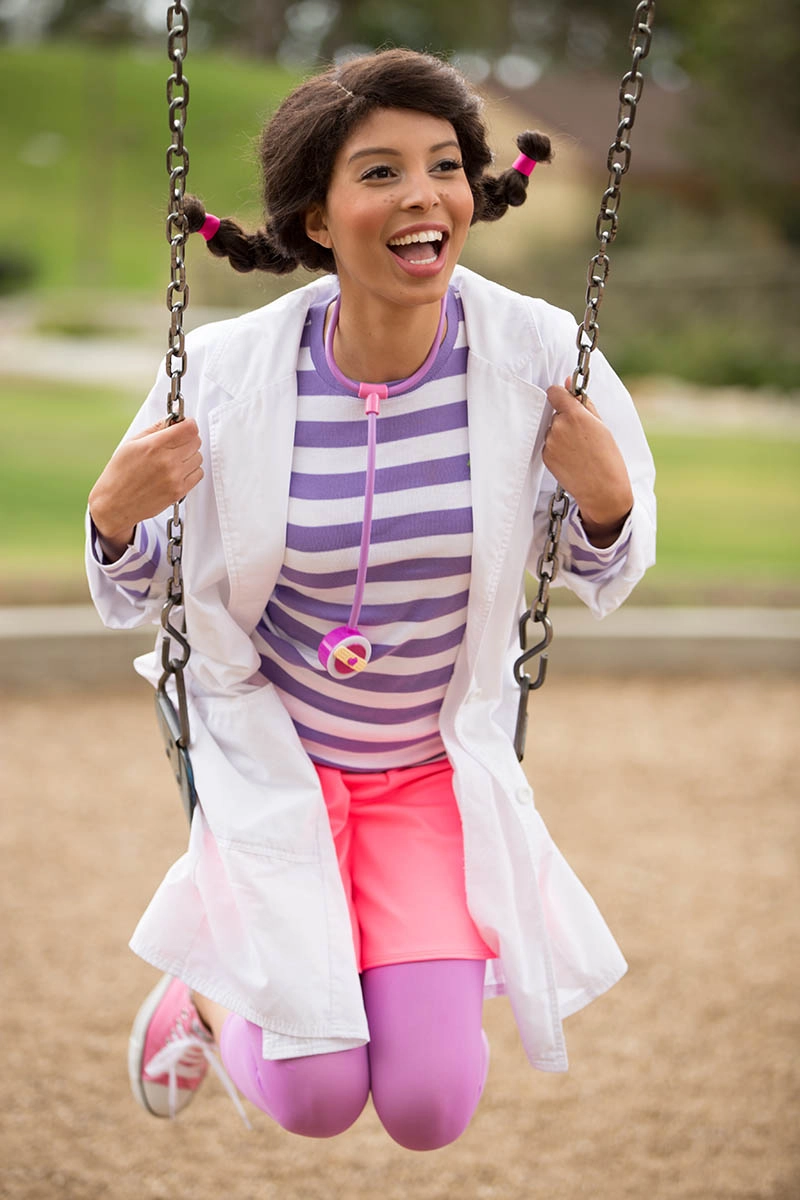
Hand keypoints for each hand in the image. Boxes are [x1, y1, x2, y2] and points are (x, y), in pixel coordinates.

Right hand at [88, 418, 203, 559]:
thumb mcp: (131, 444)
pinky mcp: (179, 492)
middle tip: (175, 444)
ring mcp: (175, 477)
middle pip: (196, 441)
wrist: (115, 504)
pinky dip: (191, 471)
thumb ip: (155, 429)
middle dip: (187, 439)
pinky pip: (198, 474)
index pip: (189, 428)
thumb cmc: (120, 474)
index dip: (188, 424)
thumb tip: (172, 420)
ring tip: (173, 460)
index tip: (184, 426)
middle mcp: (167, 461)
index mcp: (154, 446)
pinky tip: (177, 472)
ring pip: (199, 457)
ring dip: (190, 456)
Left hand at [543, 380, 632, 546]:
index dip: (560, 395)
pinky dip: (558, 449)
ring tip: (579, 450)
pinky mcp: (545, 456)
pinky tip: (572, 458)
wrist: (602, 489)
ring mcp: (550, 442)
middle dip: (566, 419)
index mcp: (574, 414)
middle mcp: (558, 426)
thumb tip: (567, 382)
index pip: (554, 392)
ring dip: (561, 435)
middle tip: (583, 435)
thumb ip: (583, 402)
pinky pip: (549, 445)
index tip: (566, 401)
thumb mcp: (601, 425)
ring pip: (552, 429)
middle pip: (555, 413)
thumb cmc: (608, 457)